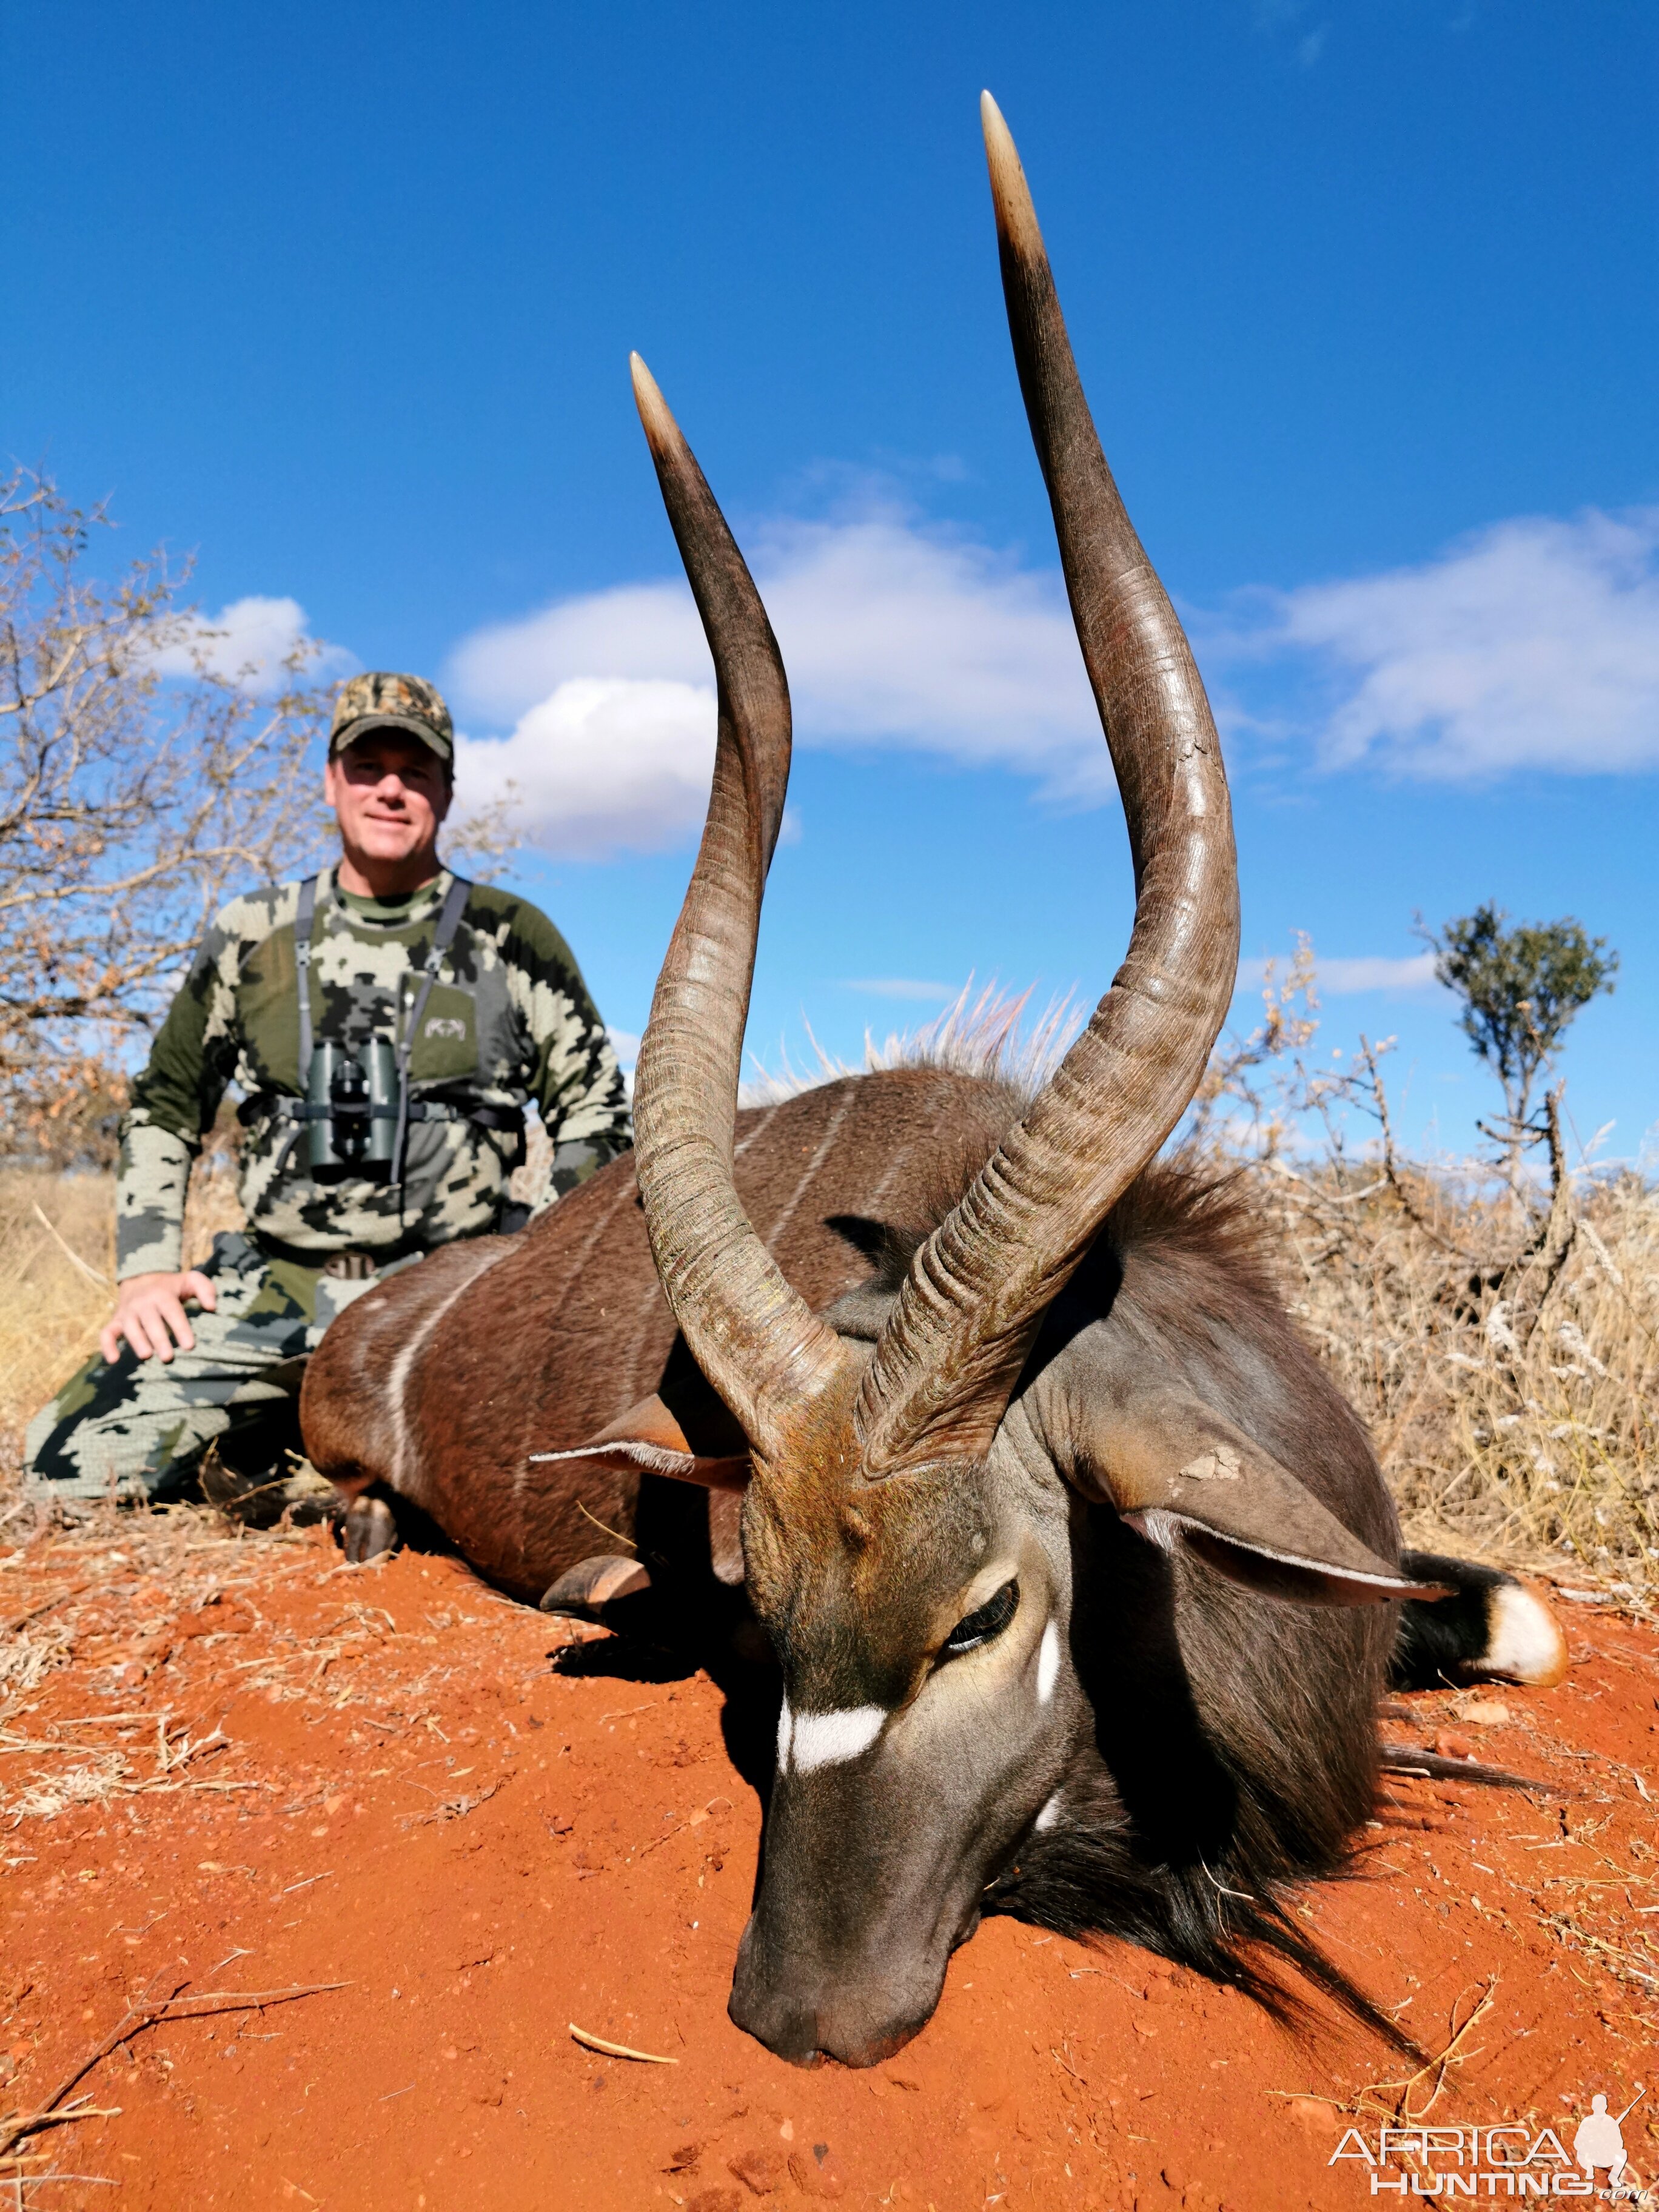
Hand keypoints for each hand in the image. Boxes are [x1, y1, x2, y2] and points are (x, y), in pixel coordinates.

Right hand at [100, 1270, 217, 1366]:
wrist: (141, 1277)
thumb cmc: (172, 1285)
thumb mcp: (191, 1280)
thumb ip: (205, 1290)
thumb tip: (212, 1307)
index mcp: (162, 1294)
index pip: (172, 1311)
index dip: (180, 1328)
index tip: (190, 1346)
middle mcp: (142, 1303)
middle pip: (150, 1321)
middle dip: (158, 1339)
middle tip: (168, 1357)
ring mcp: (127, 1312)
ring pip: (129, 1327)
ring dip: (136, 1341)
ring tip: (146, 1356)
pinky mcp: (116, 1321)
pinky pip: (106, 1333)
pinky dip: (107, 1345)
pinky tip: (113, 1360)